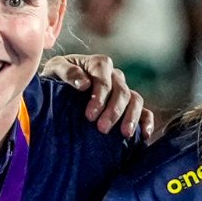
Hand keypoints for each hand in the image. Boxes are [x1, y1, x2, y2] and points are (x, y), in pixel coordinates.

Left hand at [44, 52, 162, 146]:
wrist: (58, 91)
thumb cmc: (56, 78)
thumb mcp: (55, 69)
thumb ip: (67, 72)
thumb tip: (84, 84)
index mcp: (97, 64)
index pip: (104, 75)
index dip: (100, 95)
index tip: (89, 115)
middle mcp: (114, 76)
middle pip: (121, 90)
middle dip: (113, 111)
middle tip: (102, 128)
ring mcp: (124, 91)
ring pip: (135, 100)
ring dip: (131, 117)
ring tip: (124, 134)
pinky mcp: (129, 106)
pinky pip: (145, 111)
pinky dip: (146, 122)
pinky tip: (144, 136)